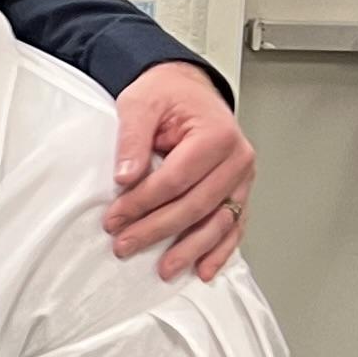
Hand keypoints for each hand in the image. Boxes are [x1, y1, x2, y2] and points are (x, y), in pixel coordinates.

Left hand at [103, 61, 251, 280]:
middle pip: (197, 205)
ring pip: (219, 222)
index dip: (143, 203)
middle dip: (158, 230)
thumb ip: (132, 138)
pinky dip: (220, 249)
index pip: (176, 180)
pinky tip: (204, 269)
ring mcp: (243, 177)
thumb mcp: (140, 103)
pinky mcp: (240, 190)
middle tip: (125, 245)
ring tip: (165, 269)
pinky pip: (234, 225)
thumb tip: (126, 177)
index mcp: (216, 135)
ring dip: (191, 249)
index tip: (114, 218)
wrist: (188, 88)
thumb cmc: (167, 94)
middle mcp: (237, 158)